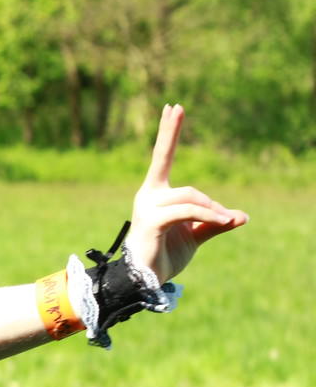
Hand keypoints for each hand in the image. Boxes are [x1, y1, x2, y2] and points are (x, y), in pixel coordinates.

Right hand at [125, 104, 247, 281]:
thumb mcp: (195, 235)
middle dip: (194, 175)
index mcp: (156, 193)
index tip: (174, 107)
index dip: (169, 132)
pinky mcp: (152, 220)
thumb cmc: (164, 255)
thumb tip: (242, 216)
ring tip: (227, 221)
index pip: (163, 156)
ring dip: (213, 210)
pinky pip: (187, 211)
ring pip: (190, 197)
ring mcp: (147, 207)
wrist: (144, 279)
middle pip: (181, 180)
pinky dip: (209, 215)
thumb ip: (215, 222)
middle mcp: (148, 195)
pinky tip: (224, 220)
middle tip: (201, 160)